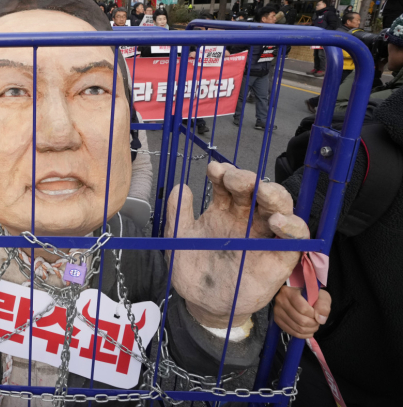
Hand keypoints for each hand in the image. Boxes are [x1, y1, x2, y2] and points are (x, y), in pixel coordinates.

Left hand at [166, 161, 308, 327]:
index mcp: (223, 211)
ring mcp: (264, 237)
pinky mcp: (279, 259)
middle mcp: (245, 219)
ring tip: (262, 192)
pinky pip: (296, 240)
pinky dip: (293, 227)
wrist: (202, 305)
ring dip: (274, 195)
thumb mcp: (178, 240)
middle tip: (235, 178)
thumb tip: (180, 187)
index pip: (228, 184)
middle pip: (256, 190)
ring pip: (280, 208)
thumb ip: (177, 214)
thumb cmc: (193, 270)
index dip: (224, 173)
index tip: (214, 170)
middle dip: (248, 179)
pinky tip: (279, 221)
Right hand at [274, 286, 330, 338]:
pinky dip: (302, 335)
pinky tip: (307, 331)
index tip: (317, 313)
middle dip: (313, 324)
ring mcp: (277, 311)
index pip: (303, 309)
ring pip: (297, 328)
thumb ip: (323, 306)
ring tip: (313, 326)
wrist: (300, 296)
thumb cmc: (310, 295)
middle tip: (317, 322)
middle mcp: (280, 300)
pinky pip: (291, 332)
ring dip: (309, 330)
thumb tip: (320, 319)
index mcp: (289, 291)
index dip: (314, 315)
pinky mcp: (277, 319)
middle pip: (300, 320)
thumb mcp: (321, 296)